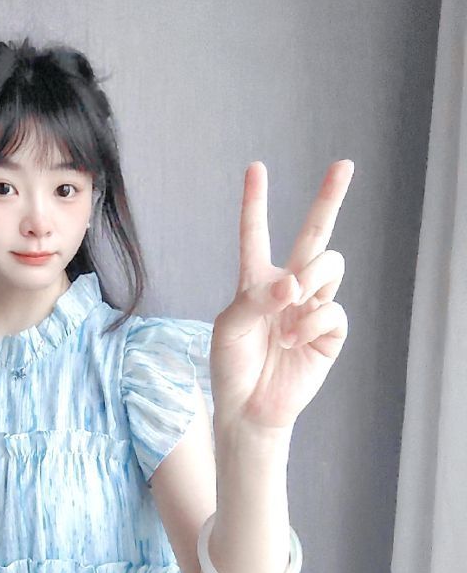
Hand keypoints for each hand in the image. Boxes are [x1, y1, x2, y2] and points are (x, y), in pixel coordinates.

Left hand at [210, 160, 353, 434]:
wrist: (249, 407)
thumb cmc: (232, 365)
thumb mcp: (229, 327)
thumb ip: (256, 298)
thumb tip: (295, 284)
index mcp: (256, 281)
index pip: (256, 234)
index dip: (256, 201)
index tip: (256, 167)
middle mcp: (288, 288)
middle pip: (314, 234)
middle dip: (330, 198)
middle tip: (343, 165)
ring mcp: (312, 307)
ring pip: (329, 265)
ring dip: (310, 282)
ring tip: (289, 312)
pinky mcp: (329, 332)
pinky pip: (333, 308)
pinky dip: (311, 321)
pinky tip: (293, 340)